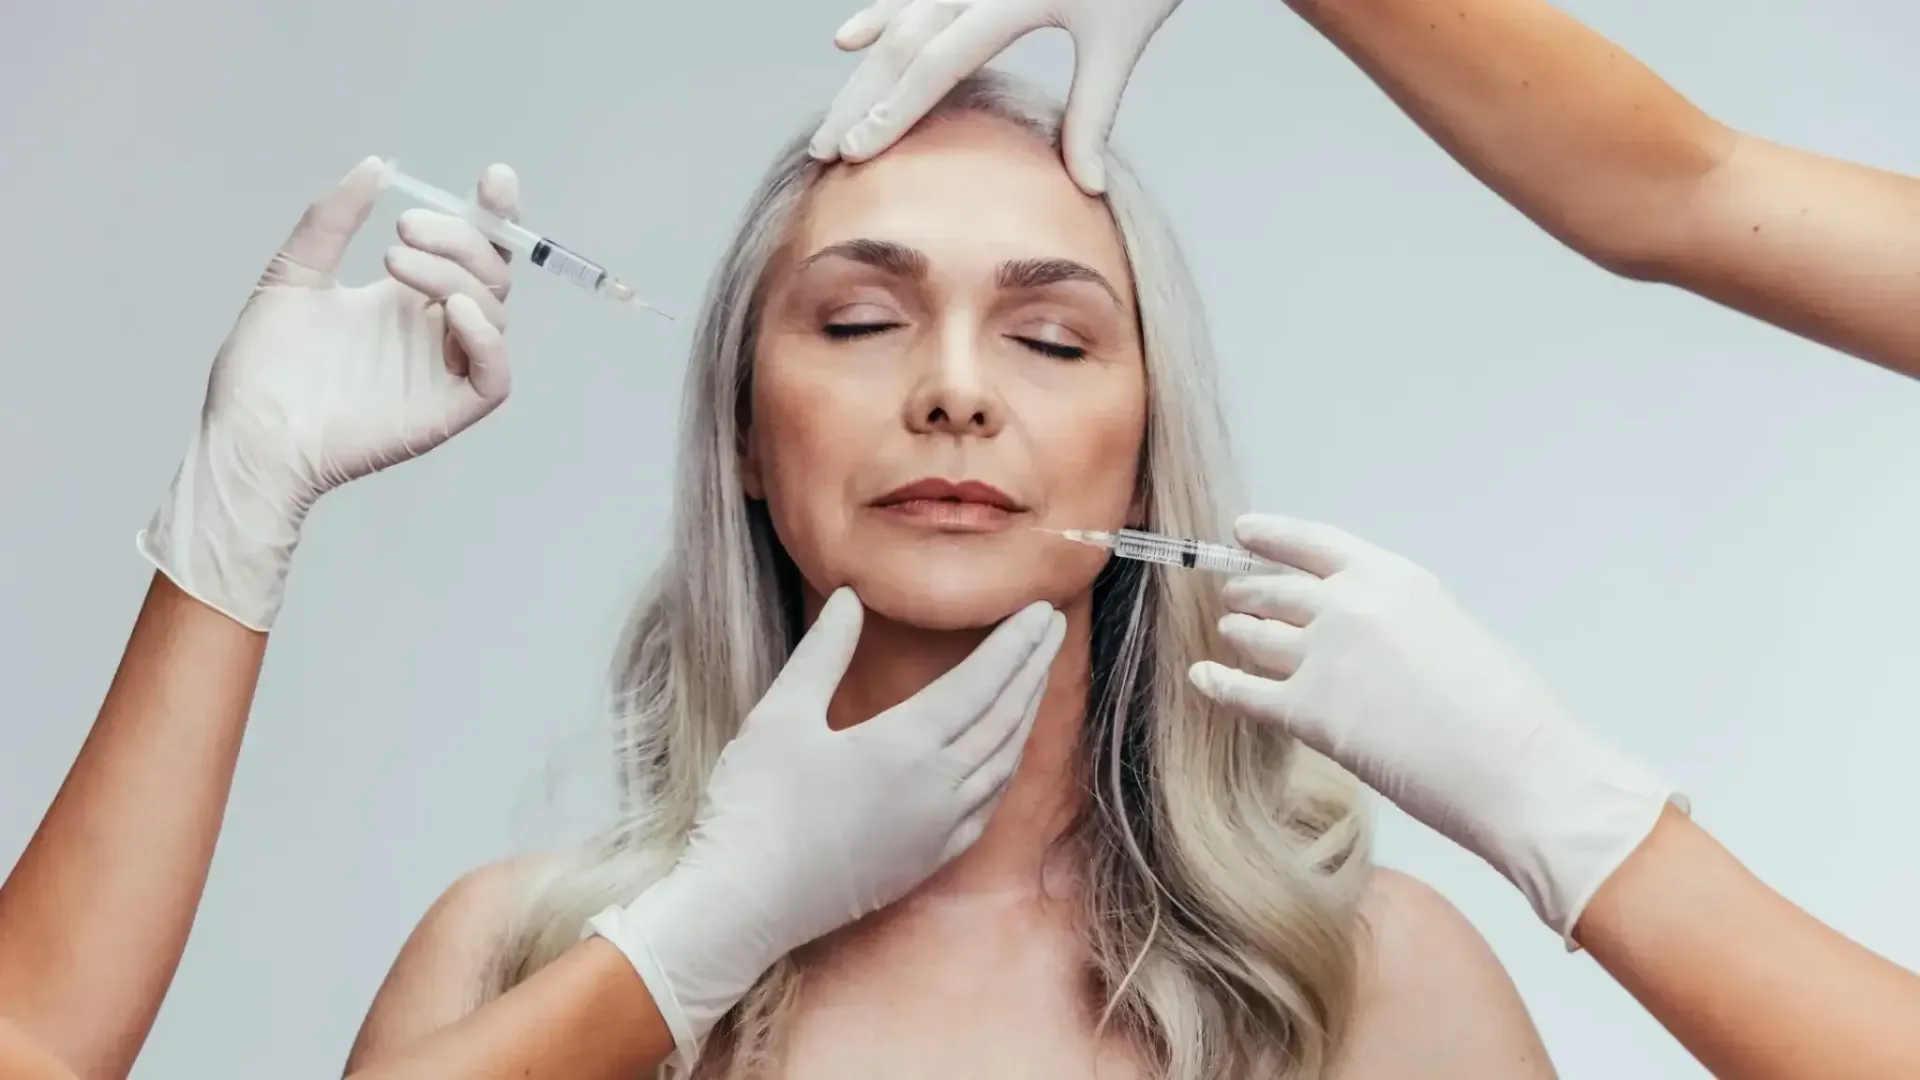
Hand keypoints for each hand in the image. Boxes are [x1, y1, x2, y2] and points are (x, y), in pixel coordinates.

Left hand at [137, 156, 519, 630]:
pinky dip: (486, 338)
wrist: (248, 434)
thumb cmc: (262, 370)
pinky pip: (494, 374)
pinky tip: (448, 311)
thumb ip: (332, 219)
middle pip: (489, 273)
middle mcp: (432, 330)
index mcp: (405, 298)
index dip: (493, 215)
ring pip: (492, 312)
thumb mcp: (293, 273)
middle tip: (403, 231)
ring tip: (393, 263)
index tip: (493, 179)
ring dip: (454, 275)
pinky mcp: (447, 410)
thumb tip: (375, 166)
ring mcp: (442, 370)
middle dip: (461, 239)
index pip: (471, 250)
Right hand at [588, 589, 1065, 1063]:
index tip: (1041, 610)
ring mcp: (938, 830)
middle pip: (1004, 717)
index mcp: (905, 744)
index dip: (1015, 643)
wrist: (742, 906)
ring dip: (1025, 715)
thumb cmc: (754, 806)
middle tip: (1052, 629)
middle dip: (1033, 668)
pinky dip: (1006, 768)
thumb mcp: (780, 715)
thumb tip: (850, 598)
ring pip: (1004, 762)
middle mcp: (938, 788)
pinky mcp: (928, 861)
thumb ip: (823, 653)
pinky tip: (1005, 755)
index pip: (981, 682)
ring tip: (1036, 679)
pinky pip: (988, 807)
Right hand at [809, 0, 1184, 193]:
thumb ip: (1095, 112)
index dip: (892, 110)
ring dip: (861, 72)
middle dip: (858, 100)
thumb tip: (1087, 188)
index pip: (935, 62)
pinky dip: (880, 16)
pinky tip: (849, 40)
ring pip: (899, 19)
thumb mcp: (1122, 40)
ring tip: (830, 119)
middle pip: (901, 43)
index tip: (857, 152)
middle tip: (822, 150)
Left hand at [1187, 514, 1682, 943]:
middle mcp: (1349, 607)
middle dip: (1248, 592)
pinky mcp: (1307, 713)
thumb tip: (1367, 642)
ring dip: (1238, 633)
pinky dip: (1218, 684)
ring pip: (1256, 637)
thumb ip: (1399, 625)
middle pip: (1276, 591)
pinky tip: (1201, 678)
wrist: (1519, 771)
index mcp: (1394, 579)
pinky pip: (1244, 693)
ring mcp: (1322, 657)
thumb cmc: (1507, 715)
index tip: (1244, 532)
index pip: (1315, 544)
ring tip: (1228, 632)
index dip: (1273, 536)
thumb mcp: (1452, 635)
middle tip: (1232, 595)